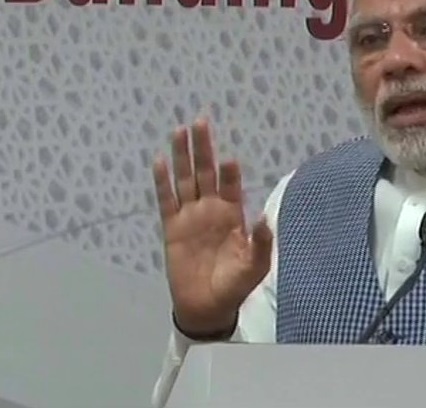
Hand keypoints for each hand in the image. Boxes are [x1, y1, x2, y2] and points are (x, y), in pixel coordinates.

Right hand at [152, 118, 271, 335]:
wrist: (208, 306)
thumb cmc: (235, 284)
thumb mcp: (255, 265)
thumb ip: (262, 242)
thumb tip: (265, 218)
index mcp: (233, 214)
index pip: (230, 185)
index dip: (229, 172)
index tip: (229, 159)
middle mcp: (211, 209)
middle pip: (205, 172)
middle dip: (204, 148)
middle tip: (201, 121)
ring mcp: (190, 216)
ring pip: (185, 179)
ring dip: (183, 156)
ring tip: (180, 131)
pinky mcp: (172, 227)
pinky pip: (166, 200)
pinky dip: (162, 182)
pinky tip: (160, 161)